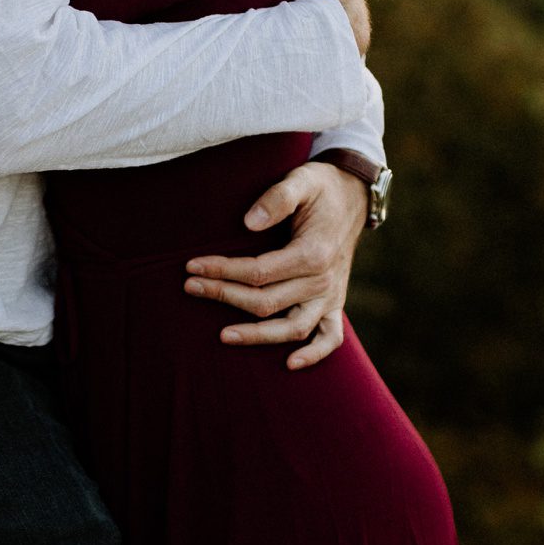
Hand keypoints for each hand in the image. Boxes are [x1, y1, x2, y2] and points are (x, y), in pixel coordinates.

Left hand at [184, 159, 366, 371]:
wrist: (354, 196)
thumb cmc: (321, 187)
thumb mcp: (301, 180)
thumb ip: (277, 198)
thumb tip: (249, 223)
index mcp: (313, 253)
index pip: (258, 271)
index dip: (222, 270)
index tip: (192, 266)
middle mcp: (322, 281)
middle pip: (267, 302)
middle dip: (224, 296)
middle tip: (190, 287)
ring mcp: (330, 296)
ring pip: (292, 328)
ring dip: (257, 336)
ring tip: (222, 336)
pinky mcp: (335, 304)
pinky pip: (331, 338)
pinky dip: (314, 354)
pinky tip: (289, 364)